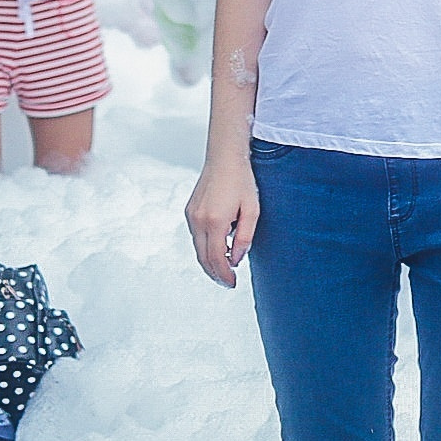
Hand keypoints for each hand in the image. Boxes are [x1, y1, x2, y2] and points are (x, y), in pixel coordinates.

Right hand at [186, 155, 260, 288]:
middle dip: (215, 273)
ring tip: (225, 268)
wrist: (224, 157)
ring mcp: (191, 216)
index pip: (216, 258)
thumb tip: (236, 259)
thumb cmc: (242, 180)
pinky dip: (206, 247)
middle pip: (203, 258)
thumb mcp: (252, 209)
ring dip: (210, 261)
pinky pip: (196, 236)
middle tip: (228, 282)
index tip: (232, 283)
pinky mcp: (189, 211)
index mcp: (215, 221)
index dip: (224, 274)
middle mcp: (198, 220)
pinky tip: (219, 248)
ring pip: (198, 248)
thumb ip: (245, 237)